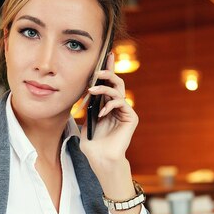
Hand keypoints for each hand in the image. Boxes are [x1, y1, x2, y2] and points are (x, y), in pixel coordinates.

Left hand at [80, 52, 137, 167]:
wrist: (100, 159)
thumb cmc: (91, 145)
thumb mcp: (85, 122)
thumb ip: (87, 108)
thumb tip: (82, 93)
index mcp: (107, 105)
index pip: (108, 84)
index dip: (107, 69)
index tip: (105, 54)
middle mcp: (117, 106)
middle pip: (116, 82)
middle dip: (107, 73)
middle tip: (96, 71)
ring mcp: (125, 111)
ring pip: (118, 90)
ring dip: (104, 88)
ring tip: (92, 90)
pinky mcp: (131, 117)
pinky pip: (121, 103)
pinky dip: (110, 105)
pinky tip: (102, 113)